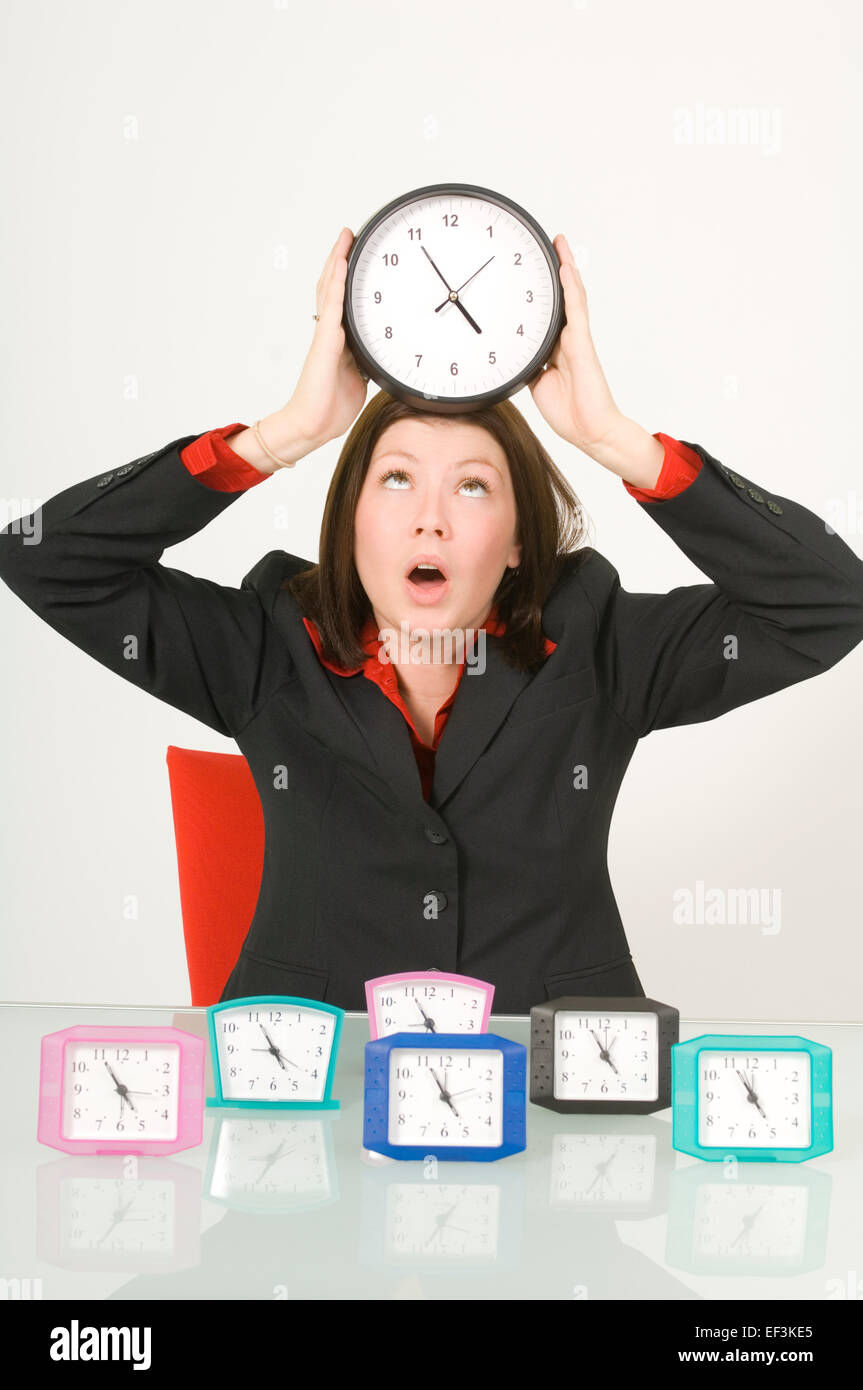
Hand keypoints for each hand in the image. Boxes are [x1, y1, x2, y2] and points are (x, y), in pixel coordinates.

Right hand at [282, 227, 368, 449]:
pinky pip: (331, 306)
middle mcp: (329, 331)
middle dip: (341, 260)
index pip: (342, 300)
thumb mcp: (360, 378)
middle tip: (350, 235)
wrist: (313, 424)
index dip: (347, 277)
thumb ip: (367, 361)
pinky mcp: (325, 341)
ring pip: (329, 289)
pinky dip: (336, 283)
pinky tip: (340, 264)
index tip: (356, 256)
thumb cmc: (332, 406)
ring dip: (337, 262)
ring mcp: (326, 334)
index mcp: (339, 339)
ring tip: (345, 238)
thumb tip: (380, 356)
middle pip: (332, 286)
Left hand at [527, 234, 622, 454]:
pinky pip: (575, 310)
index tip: (534, 267)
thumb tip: (513, 351)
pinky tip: (565, 268)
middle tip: (549, 243)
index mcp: (556, 347)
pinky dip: (570, 288)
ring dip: (566, 268)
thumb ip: (528, 363)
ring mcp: (576, 339)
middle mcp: (568, 338)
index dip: (543, 289)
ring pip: (571, 296)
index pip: (549, 311)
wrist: (588, 431)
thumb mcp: (535, 383)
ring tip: (559, 244)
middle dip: (556, 269)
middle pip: (561, 296)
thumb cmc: (567, 411)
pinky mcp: (582, 344)